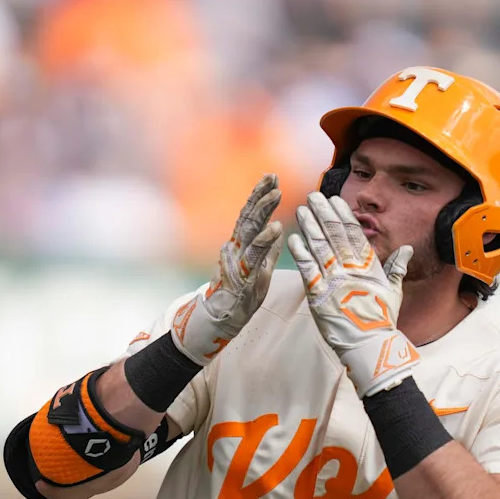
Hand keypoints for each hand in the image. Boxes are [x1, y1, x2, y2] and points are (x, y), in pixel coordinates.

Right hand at [171, 174, 283, 364]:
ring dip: (263, 210)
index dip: (260, 196)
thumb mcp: (260, 271)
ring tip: (276, 193)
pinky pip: (254, 256)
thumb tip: (280, 231)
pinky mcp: (241, 276)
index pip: (251, 216)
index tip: (271, 178)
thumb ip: (269, 251)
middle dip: (260, 195)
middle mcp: (236, 249)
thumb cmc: (240, 298)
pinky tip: (275, 227)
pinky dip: (265, 241)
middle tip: (272, 176)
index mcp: (242, 246)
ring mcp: (237, 261)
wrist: (220, 322)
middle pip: (249, 216)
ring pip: (250, 231)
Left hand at [288, 192, 418, 395]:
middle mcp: (351, 271)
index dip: (343, 216)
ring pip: (320, 248)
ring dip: (309, 227)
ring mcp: (334, 283)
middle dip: (323, 214)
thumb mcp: (394, 293)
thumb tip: (407, 249)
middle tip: (313, 196)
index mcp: (369, 268)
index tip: (334, 200)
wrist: (370, 347)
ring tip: (301, 210)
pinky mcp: (319, 297)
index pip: (354, 235)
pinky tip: (293, 239)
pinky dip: (300, 254)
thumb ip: (396, 269)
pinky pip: (307, 271)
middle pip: (335, 236)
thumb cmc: (382, 321)